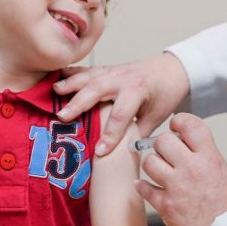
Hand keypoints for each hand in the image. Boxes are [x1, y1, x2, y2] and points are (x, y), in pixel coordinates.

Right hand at [54, 53, 189, 155]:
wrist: (172, 70)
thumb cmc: (165, 94)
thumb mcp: (156, 117)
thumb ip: (138, 134)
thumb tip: (122, 155)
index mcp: (138, 91)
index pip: (120, 115)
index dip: (109, 135)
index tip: (99, 152)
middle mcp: (123, 79)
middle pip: (98, 91)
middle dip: (79, 104)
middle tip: (62, 117)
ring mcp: (114, 71)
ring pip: (89, 77)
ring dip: (71, 84)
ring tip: (54, 92)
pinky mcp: (108, 69)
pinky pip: (88, 71)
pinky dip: (72, 74)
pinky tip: (56, 78)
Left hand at [135, 113, 226, 225]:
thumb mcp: (222, 169)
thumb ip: (203, 153)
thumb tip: (183, 141)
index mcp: (209, 157)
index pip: (190, 125)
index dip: (179, 121)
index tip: (176, 126)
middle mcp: (192, 168)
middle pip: (163, 140)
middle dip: (163, 145)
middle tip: (167, 152)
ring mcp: (176, 186)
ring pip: (149, 161)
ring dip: (153, 165)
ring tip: (160, 171)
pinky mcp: (165, 205)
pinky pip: (144, 188)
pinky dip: (143, 187)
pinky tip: (148, 186)